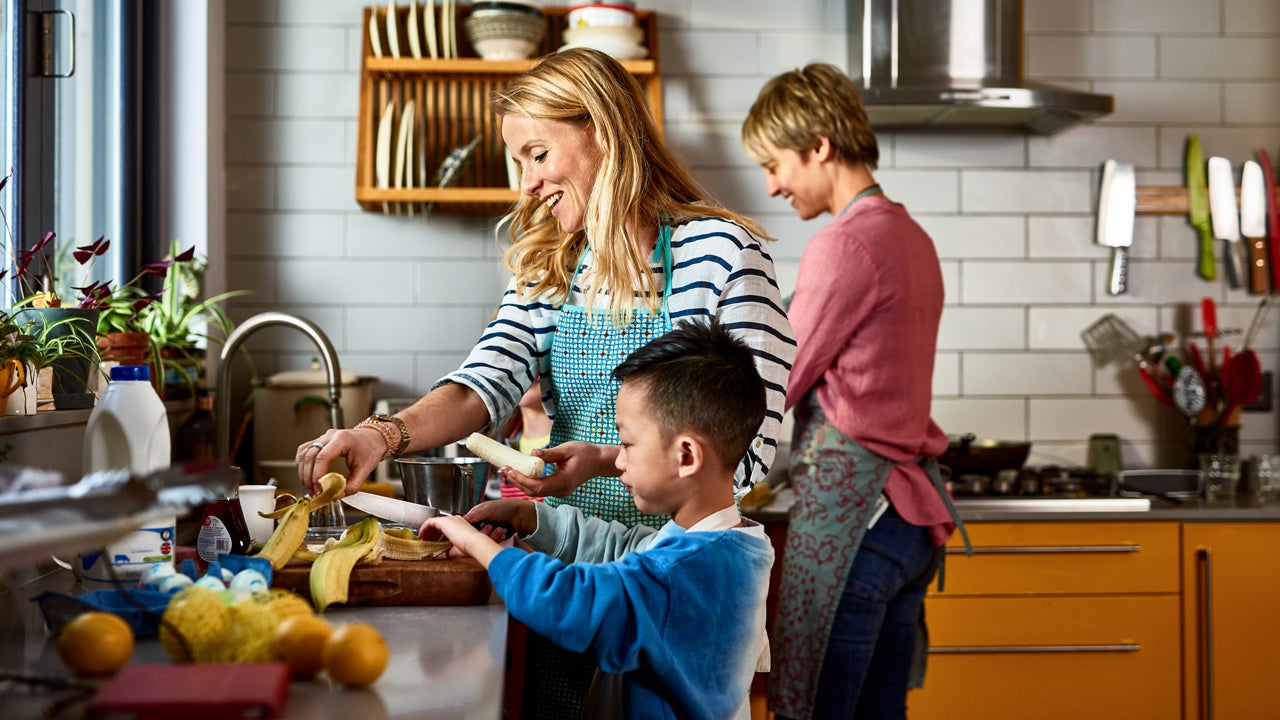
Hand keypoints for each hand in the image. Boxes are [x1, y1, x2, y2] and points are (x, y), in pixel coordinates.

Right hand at [295, 427, 383, 495]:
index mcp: (342, 439)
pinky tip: (306, 476)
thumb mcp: (365, 469)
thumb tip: (337, 497)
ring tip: (310, 487)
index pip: (323, 457)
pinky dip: (302, 465)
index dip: (317, 474)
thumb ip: (352, 485)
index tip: (319, 489)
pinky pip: (304, 451)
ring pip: (304, 453)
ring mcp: (323, 437)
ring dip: (303, 472)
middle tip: (314, 492)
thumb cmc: (370, 449)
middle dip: (309, 477)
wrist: (373, 438)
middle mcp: (330, 436)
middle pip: (310, 456)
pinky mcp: (319, 441)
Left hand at [421, 514, 501, 567]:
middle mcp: (454, 520)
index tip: (432, 542)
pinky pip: (430, 522)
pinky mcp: (444, 521)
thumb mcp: (458, 549)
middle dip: (431, 533)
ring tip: (423, 539)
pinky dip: (424, 528)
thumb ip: (451, 550)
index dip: (437, 535)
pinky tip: (422, 535)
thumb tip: (447, 554)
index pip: (445, 528)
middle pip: (438, 524)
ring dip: (427, 531)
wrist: (474, 543)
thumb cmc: (470, 546)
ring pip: (433, 522)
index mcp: (460, 525)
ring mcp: (449, 519)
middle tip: (425, 541)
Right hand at [464, 499, 537, 537]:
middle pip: (476, 534)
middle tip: (490, 527)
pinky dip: (497, 539)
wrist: (522, 516)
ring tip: (500, 529)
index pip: (467, 524)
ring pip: (484, 539)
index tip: (475, 529)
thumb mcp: (489, 508)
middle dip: (484, 532)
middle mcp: (482, 523)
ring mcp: (489, 531)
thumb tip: (464, 519)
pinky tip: (502, 534)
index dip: (470, 529)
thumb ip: (476, 514)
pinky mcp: (495, 537)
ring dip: (492, 535)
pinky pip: (492, 542)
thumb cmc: (506, 507)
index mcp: (477, 514)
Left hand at [500, 442, 618, 498]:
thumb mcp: (567, 449)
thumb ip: (550, 454)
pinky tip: (519, 473)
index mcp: (564, 481)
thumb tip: (532, 452)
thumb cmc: (585, 453)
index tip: (509, 469)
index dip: (521, 480)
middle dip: (516, 481)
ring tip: (506, 471)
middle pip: (533, 492)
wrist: (598, 462)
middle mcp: (561, 491)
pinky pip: (540, 489)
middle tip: (502, 469)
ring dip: (520, 482)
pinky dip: (528, 482)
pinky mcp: (558, 489)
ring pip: (535, 492)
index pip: (537, 486)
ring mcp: (559, 492)